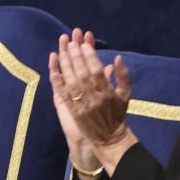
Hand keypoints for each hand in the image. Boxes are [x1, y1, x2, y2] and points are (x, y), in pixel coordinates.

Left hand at [49, 29, 135, 174]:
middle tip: (71, 41)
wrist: (109, 139)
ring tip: (62, 49)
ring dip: (66, 64)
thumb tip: (117, 57)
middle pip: (82, 73)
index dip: (90, 56)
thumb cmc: (118, 115)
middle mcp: (94, 98)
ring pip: (71, 81)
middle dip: (76, 56)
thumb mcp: (126, 95)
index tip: (84, 43)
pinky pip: (63, 94)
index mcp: (108, 93)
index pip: (96, 71)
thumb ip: (123, 76)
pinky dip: (58, 81)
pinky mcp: (73, 111)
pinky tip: (54, 68)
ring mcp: (82, 105)